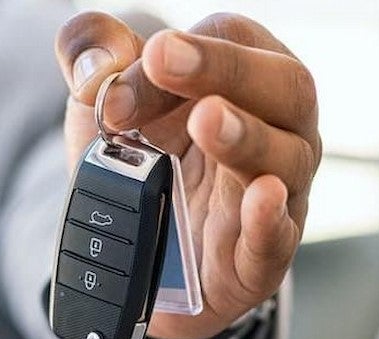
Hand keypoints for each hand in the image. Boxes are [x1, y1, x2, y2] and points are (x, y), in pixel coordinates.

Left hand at [55, 12, 321, 338]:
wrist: (134, 250)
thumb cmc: (141, 158)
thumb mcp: (104, 98)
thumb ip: (90, 53)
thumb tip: (97, 65)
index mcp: (246, 76)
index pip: (234, 40)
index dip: (189, 48)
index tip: (144, 62)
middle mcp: (278, 129)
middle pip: (286, 87)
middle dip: (227, 70)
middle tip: (166, 63)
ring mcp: (280, 194)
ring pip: (288, 160)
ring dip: (246, 137)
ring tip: (206, 122)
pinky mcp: (262, 258)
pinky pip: (279, 237)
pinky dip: (269, 218)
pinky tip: (261, 196)